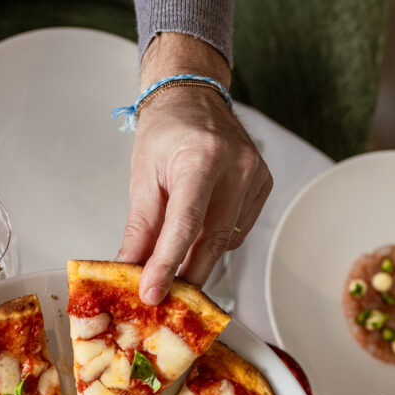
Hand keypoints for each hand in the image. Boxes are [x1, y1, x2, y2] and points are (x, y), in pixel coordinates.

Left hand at [117, 34, 272, 304]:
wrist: (194, 96)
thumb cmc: (165, 133)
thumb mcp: (142, 178)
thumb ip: (139, 229)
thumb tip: (131, 271)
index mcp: (201, 157)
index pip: (185, 225)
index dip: (167, 265)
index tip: (151, 294)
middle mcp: (235, 166)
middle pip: (211, 241)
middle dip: (185, 276)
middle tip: (163, 297)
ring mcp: (254, 176)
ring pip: (225, 241)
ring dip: (198, 259)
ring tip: (175, 262)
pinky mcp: (263, 186)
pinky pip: (237, 231)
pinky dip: (214, 241)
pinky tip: (199, 231)